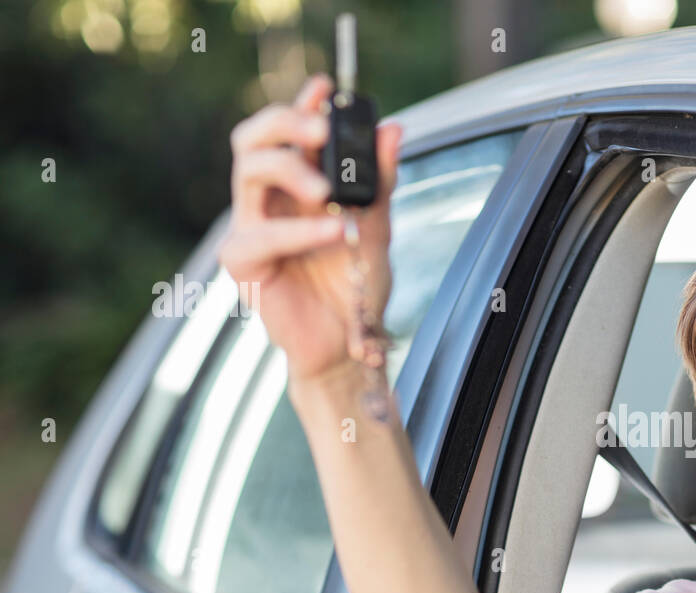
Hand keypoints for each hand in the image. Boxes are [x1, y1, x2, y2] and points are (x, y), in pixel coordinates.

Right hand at [220, 74, 402, 384]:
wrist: (347, 343)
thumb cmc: (354, 286)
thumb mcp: (377, 228)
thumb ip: (380, 182)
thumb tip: (393, 130)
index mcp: (296, 184)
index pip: (289, 132)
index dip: (303, 104)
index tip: (328, 87)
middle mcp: (268, 199)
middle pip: (252, 139)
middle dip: (285, 124)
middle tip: (321, 131)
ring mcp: (250, 227)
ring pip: (247, 173)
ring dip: (289, 170)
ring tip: (326, 190)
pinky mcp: (243, 262)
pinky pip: (260, 235)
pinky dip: (298, 230)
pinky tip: (331, 231)